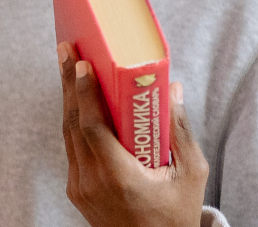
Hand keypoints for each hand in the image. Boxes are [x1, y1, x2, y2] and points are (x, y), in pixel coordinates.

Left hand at [58, 42, 208, 226]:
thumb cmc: (176, 215)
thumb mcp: (191, 174)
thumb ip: (181, 131)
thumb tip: (173, 89)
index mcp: (120, 178)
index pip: (92, 128)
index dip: (84, 93)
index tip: (82, 64)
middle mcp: (93, 183)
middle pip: (73, 124)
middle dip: (68, 83)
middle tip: (66, 48)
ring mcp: (80, 188)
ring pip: (68, 134)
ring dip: (69, 98)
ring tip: (68, 65)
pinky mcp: (76, 191)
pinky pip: (72, 148)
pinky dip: (75, 120)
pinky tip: (78, 98)